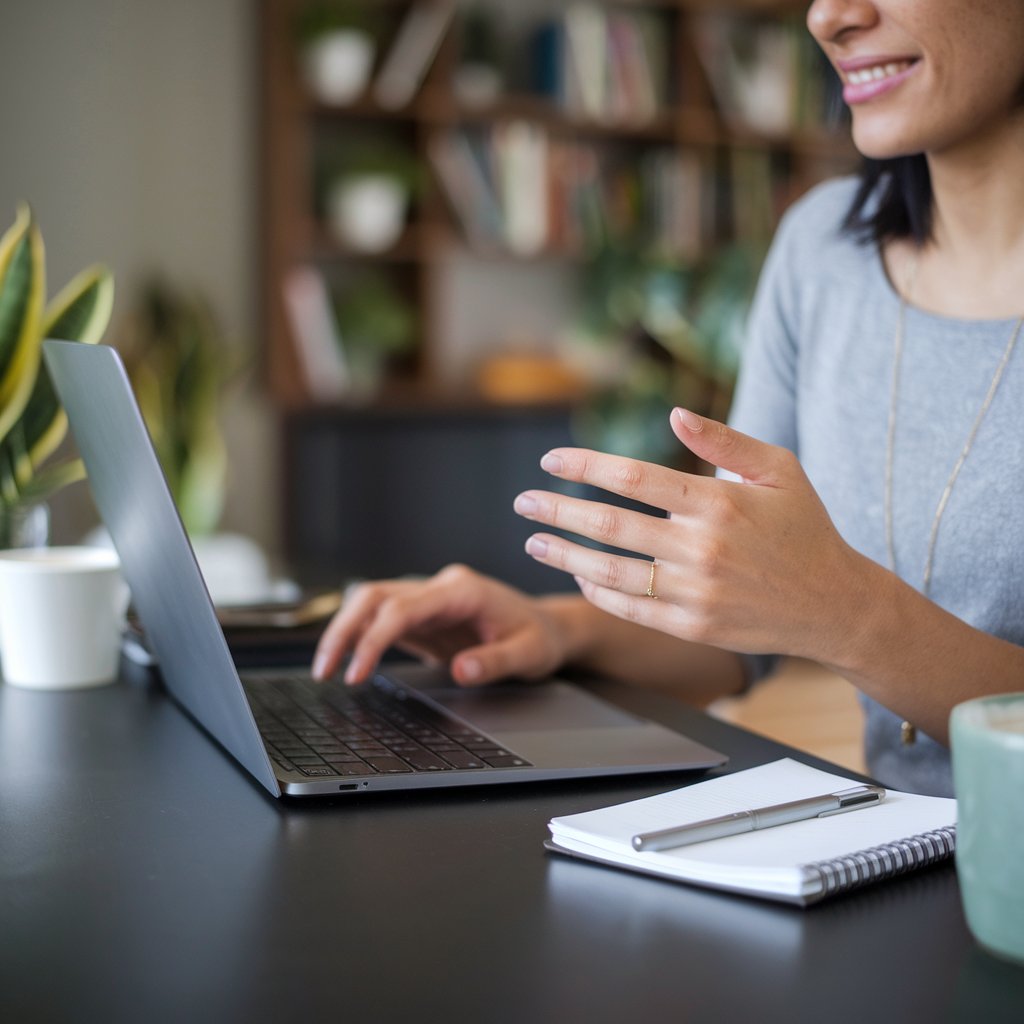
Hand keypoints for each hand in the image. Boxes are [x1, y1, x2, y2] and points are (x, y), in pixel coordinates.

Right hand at [312, 564, 568, 685]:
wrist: (547, 629)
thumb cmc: (539, 638)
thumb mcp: (530, 654)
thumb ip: (495, 661)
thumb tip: (461, 669)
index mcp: (463, 590)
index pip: (403, 608)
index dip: (373, 638)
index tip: (356, 672)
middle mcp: (439, 588)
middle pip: (375, 596)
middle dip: (343, 629)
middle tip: (323, 669)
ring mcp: (428, 600)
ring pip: (370, 603)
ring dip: (344, 630)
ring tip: (325, 668)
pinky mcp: (423, 616)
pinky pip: (381, 620)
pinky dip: (359, 637)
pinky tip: (345, 660)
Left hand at [514, 408, 865, 662]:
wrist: (833, 604)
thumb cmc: (804, 528)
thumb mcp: (779, 469)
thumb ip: (725, 439)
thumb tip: (672, 415)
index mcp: (718, 502)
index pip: (632, 478)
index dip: (584, 466)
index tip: (550, 459)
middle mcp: (701, 548)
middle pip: (608, 526)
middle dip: (556, 510)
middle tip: (523, 501)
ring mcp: (695, 592)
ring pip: (610, 572)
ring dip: (563, 555)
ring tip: (533, 542)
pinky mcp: (693, 627)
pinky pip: (630, 608)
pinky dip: (598, 592)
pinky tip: (579, 576)